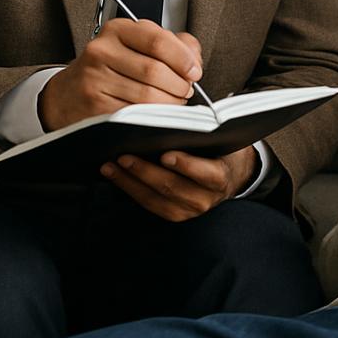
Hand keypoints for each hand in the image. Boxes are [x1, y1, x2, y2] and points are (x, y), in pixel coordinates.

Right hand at [39, 20, 202, 130]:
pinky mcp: (94, 107)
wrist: (67, 95)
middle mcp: (102, 51)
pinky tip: (155, 114)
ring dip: (170, 103)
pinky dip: (152, 117)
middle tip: (185, 90)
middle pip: (155, 71)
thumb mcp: (137, 45)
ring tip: (173, 102)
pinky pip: (134, 115)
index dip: (183, 58)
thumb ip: (173, 45)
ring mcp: (95, 80)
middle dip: (179, 85)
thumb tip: (194, 59)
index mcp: (117, 30)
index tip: (194, 71)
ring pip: (147, 96)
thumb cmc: (110, 68)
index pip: (158, 40)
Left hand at [100, 146, 257, 221]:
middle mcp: (205, 199)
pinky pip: (148, 204)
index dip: (186, 165)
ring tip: (111, 166)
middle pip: (172, 187)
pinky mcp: (173, 215)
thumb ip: (199, 136)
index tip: (166, 154)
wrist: (227, 178)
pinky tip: (116, 176)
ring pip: (155, 198)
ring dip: (129, 182)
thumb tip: (168, 122)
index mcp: (220, 177)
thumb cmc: (217, 152)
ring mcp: (188, 211)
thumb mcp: (216, 142)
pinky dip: (130, 189)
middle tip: (125, 156)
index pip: (205, 173)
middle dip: (145, 171)